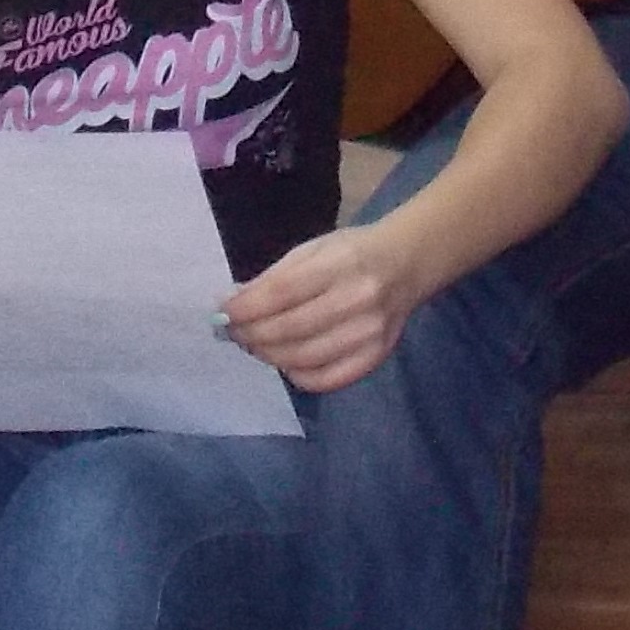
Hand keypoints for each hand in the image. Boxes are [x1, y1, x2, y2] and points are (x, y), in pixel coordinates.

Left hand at [219, 228, 422, 394]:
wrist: (407, 264)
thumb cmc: (352, 252)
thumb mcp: (312, 251)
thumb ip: (273, 279)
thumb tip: (231, 306)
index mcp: (340, 264)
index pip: (281, 293)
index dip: (245, 308)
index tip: (222, 314)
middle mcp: (357, 300)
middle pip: (289, 329)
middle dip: (251, 333)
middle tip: (233, 332)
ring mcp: (369, 333)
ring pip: (302, 358)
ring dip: (268, 354)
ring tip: (254, 344)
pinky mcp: (376, 356)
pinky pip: (326, 379)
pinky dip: (297, 375)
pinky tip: (286, 362)